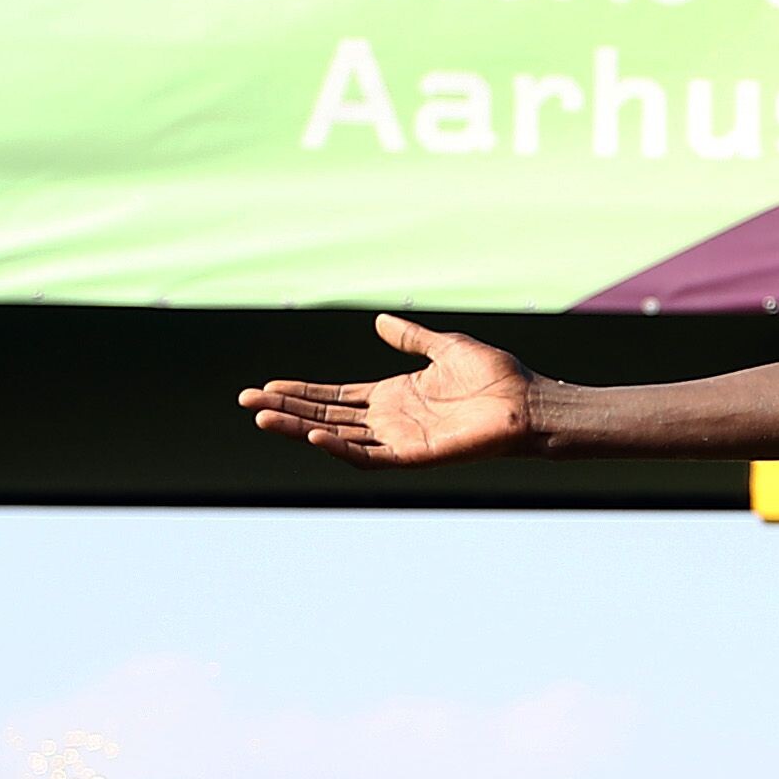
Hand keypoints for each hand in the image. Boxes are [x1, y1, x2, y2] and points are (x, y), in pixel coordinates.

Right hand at [239, 314, 535, 467]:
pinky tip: (315, 434)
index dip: (301, 391)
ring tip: (264, 416)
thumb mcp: (446, 348)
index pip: (335, 395)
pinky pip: (370, 457)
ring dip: (301, 427)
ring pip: (339, 437)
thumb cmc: (497, 377)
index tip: (266, 385)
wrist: (531, 403)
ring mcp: (401, 440)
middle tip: (247, 401)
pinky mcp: (416, 456)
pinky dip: (341, 447)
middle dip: (287, 408)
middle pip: (326, 415)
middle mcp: (391, 420)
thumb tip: (379, 321)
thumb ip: (411, 339)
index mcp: (394, 396)